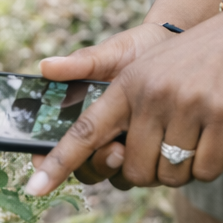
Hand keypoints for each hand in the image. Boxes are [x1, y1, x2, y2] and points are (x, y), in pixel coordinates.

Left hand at [24, 10, 222, 197]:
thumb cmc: (191, 62)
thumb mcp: (147, 70)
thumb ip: (117, 108)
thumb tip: (97, 143)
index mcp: (128, 84)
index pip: (87, 129)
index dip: (59, 162)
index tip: (33, 190)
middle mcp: (154, 94)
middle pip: (133, 170)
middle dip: (149, 171)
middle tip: (166, 145)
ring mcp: (190, 105)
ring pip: (171, 175)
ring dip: (181, 168)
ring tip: (193, 133)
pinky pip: (206, 171)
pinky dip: (209, 165)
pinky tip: (216, 136)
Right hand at [40, 22, 175, 185]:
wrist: (179, 46)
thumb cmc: (140, 48)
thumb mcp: (113, 52)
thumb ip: (83, 63)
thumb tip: (45, 66)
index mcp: (86, 114)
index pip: (62, 144)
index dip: (50, 160)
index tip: (43, 163)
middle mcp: (103, 136)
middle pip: (87, 169)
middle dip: (97, 164)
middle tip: (116, 151)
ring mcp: (128, 146)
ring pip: (114, 176)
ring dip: (119, 169)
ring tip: (130, 149)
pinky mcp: (153, 152)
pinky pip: (144, 173)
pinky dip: (146, 166)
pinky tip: (156, 149)